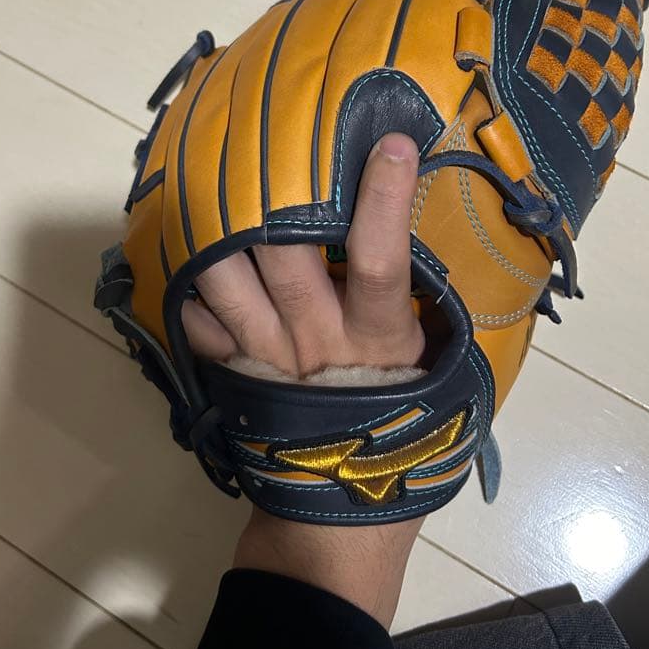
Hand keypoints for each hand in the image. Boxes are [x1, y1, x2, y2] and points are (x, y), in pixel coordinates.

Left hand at [183, 131, 426, 628]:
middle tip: (264, 139)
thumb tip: (457, 239)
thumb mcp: (435, 363)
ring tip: (214, 181)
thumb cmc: (402, 421)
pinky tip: (191, 256)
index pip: (380, 258)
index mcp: (377, 336)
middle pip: (283, 256)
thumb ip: (432, 306)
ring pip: (227, 281)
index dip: (384, 199)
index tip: (394, 142)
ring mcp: (265, 356)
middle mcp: (314, 338)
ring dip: (217, 233)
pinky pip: (197, 321)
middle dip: (271, 198)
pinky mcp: (231, 373)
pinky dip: (191, 287)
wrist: (340, 509)